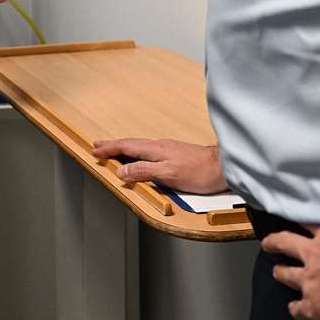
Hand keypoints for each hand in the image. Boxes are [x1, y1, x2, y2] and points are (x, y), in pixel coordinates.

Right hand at [89, 137, 227, 193]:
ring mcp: (168, 149)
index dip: (110, 149)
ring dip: (124, 149)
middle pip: (131, 144)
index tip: (96, 150)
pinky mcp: (176, 154)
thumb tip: (122, 171)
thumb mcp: (168, 175)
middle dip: (113, 145)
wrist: (224, 167)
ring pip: (140, 147)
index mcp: (155, 149)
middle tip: (98, 145)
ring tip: (115, 151)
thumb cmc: (199, 172)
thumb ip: (144, 171)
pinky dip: (137, 152)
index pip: (126, 147)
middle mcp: (160, 146)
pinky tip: (140, 157)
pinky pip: (149, 151)